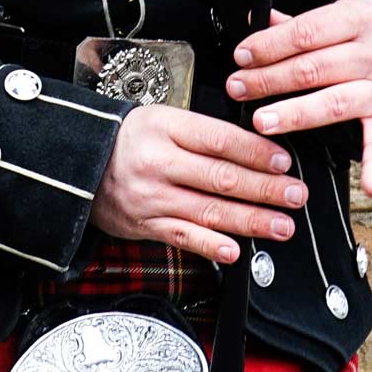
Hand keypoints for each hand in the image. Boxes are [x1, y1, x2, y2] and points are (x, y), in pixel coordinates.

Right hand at [91, 104, 307, 264]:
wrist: (76, 165)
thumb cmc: (126, 140)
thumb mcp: (161, 119)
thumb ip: (203, 134)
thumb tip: (256, 150)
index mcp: (165, 128)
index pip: (219, 140)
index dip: (255, 152)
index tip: (283, 162)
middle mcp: (158, 163)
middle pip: (220, 177)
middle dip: (265, 189)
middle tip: (295, 195)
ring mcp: (151, 197)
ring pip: (208, 211)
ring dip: (250, 221)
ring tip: (281, 225)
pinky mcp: (145, 225)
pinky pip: (182, 238)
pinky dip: (210, 246)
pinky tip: (234, 252)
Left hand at [225, 0, 371, 198]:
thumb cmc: (368, 33)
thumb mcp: (340, 16)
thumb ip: (298, 24)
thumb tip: (256, 18)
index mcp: (358, 19)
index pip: (306, 33)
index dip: (270, 45)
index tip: (241, 57)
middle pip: (313, 69)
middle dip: (269, 80)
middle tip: (237, 89)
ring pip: (334, 103)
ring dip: (295, 114)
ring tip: (261, 122)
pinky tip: (367, 187)